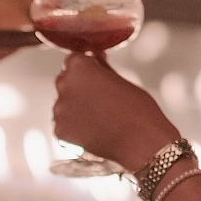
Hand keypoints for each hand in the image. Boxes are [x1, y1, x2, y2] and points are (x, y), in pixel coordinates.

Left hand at [54, 53, 177, 170]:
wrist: (141, 143)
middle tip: (99, 99)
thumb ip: (102, 67)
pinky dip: (74, 127)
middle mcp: (64, 85)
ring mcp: (60, 110)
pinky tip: (93, 130)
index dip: (86, 68)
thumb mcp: (122, 81)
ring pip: (63, 104)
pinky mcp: (59, 131)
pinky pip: (64, 124)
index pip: (73, 60)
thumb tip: (95, 57)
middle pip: (65, 81)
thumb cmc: (138, 110)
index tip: (95, 76)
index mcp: (79, 67)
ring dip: (75, 107)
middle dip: (78, 87)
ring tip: (99, 118)